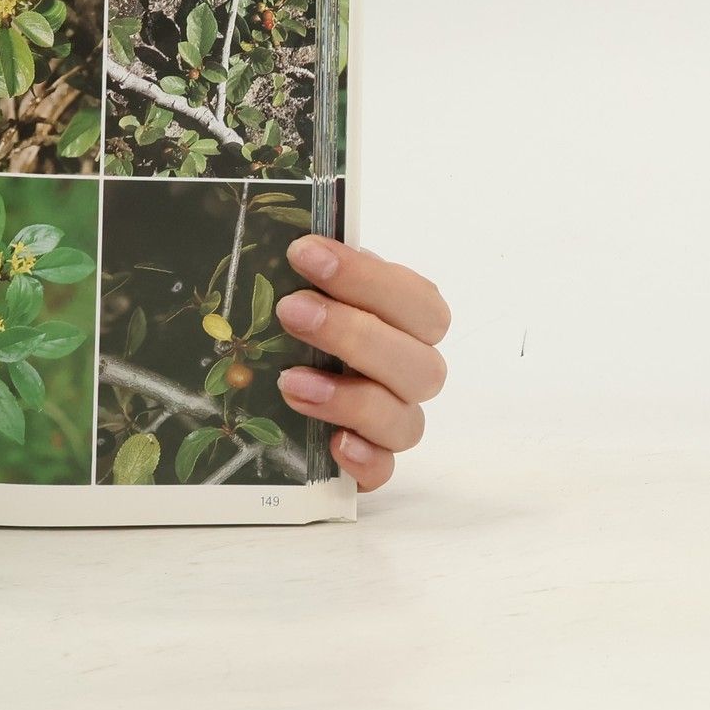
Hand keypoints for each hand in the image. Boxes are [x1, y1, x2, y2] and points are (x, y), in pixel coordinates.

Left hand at [272, 237, 449, 491]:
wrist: (294, 373)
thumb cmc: (315, 311)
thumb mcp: (315, 281)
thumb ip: (316, 267)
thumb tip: (289, 238)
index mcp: (410, 318)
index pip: (416, 300)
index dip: (365, 277)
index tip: (303, 252)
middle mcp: (413, 370)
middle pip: (420, 364)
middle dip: (353, 335)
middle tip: (292, 312)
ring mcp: (396, 418)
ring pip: (406, 421)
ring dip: (350, 399)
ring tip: (290, 382)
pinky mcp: (373, 461)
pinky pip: (384, 471)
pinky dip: (364, 460)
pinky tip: (333, 444)